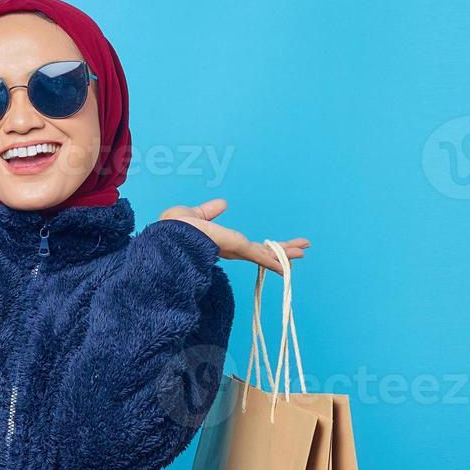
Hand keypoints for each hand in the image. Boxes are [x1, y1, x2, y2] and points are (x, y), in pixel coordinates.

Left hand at [158, 199, 309, 273]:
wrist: (166, 235)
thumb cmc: (170, 230)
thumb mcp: (191, 216)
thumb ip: (208, 212)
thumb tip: (223, 204)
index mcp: (219, 242)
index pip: (248, 247)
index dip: (264, 248)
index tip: (279, 247)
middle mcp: (228, 249)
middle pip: (261, 252)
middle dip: (281, 252)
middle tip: (303, 251)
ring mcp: (231, 250)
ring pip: (263, 254)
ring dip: (283, 254)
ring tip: (303, 253)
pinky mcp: (233, 247)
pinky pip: (257, 254)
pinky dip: (272, 260)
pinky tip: (286, 266)